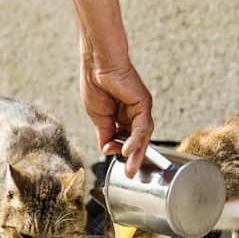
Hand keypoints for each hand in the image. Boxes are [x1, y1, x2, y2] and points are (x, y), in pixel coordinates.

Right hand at [81, 56, 152, 177]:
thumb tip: (106, 150)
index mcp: (121, 117)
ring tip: (131, 167)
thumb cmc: (95, 83)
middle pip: (137, 141)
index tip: (109, 154)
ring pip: (142, 136)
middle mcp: (133, 114)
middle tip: (131, 174)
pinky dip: (136, 139)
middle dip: (134, 159)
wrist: (97, 63)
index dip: (118, 150)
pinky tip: (128, 150)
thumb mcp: (97, 116)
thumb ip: (104, 133)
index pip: (124, 139)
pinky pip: (142, 127)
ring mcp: (140, 109)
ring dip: (137, 153)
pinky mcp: (143, 104)